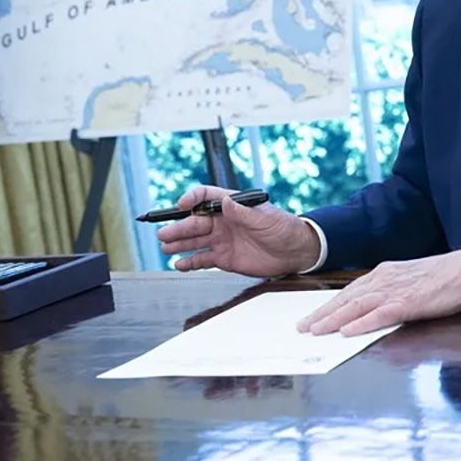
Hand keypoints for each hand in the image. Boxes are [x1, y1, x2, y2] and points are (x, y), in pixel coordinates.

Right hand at [156, 184, 319, 276]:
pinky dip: (189, 262)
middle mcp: (223, 222)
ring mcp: (222, 240)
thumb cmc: (284, 229)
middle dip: (179, 227)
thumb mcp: (265, 218)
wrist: (296, 252)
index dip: (192, 199)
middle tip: (164, 234)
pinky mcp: (225, 258)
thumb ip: (243, 212)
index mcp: (232, 206)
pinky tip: (179, 264)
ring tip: (166, 247)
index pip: (206, 197)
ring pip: (195, 240)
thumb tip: (224, 201)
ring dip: (179, 243)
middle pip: (195, 221)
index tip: (182, 205)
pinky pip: (202, 259)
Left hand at [296, 248, 460, 336]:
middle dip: (322, 314)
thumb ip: (392, 293)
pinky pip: (380, 314)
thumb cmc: (445, 276)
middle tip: (302, 327)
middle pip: (346, 298)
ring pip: (356, 306)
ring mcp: (395, 291)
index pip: (350, 291)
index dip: (329, 305)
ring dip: (332, 319)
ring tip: (315, 331)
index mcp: (385, 273)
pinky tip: (347, 331)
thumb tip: (377, 309)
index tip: (313, 316)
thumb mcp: (411, 280)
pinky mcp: (408, 303)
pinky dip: (361, 323)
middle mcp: (385, 280)